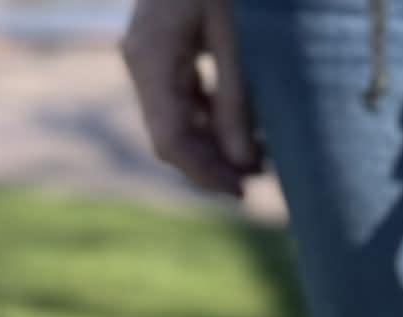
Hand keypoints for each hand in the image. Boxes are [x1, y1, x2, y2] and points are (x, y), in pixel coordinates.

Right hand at [121, 0, 261, 197]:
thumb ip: (238, 102)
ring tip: (261, 158)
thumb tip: (243, 164)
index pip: (170, 139)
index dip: (205, 173)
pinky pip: (183, 98)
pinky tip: (247, 128)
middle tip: (260, 180)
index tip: (243, 192)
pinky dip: (212, 118)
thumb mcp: (238, 39)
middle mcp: (141, 59)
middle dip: (213, 163)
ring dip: (215, 144)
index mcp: (152, 58)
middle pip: (170, 135)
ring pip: (176, 120)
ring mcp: (149, 54)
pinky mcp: (164, 49)